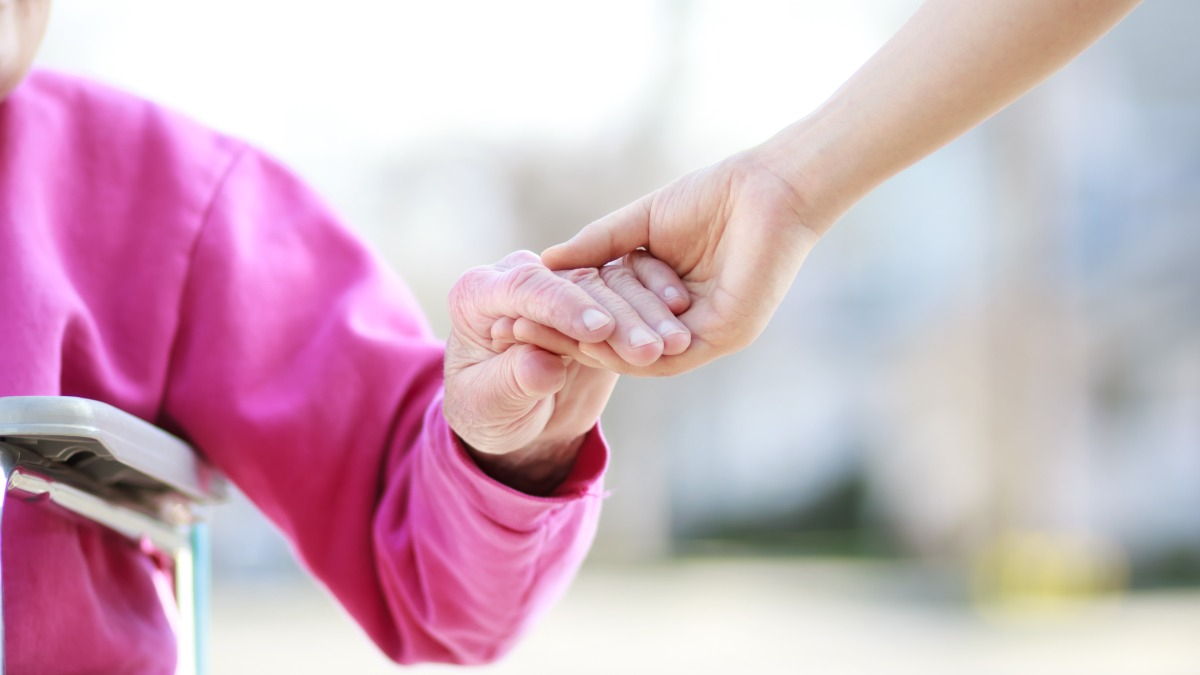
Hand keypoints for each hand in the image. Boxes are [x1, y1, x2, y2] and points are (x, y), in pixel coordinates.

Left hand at [443, 250, 688, 493]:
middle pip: (577, 284)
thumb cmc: (486, 411)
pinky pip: (632, 297)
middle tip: (649, 348)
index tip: (598, 330)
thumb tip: (541, 367)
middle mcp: (524, 278)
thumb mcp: (488, 405)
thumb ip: (511, 381)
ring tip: (675, 346)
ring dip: (646, 315)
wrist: (508, 418)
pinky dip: (657, 313)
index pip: (527, 287)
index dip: (565, 308)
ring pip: (612, 286)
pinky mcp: (597, 301)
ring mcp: (565, 286)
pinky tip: (682, 333)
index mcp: (481, 292)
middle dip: (617, 315)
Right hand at [540, 150, 825, 375]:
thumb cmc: (712, 197)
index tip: (514, 314)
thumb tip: (545, 264)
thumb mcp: (639, 223)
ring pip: (638, 352)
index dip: (561, 318)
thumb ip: (597, 246)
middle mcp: (681, 325)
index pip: (606, 320)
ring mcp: (703, 335)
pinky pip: (668, 354)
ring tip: (544, 336)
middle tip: (515, 335)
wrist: (767, 188)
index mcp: (664, 301)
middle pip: (616, 341)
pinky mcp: (723, 336)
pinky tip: (591, 337)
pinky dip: (627, 348)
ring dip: (591, 346)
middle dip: (565, 338)